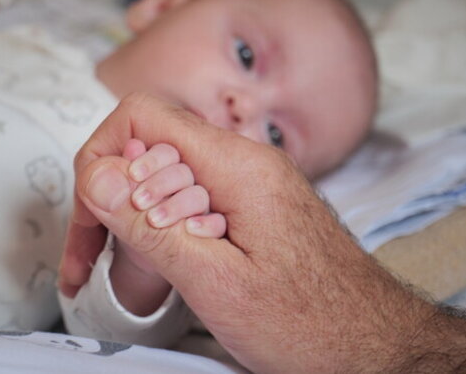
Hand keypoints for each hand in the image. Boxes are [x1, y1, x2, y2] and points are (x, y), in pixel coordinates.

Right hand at [59, 93, 465, 371]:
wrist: (377, 347)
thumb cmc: (310, 326)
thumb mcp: (216, 283)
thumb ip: (151, 225)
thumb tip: (97, 175)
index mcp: (236, 166)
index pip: (141, 118)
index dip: (100, 159)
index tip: (91, 218)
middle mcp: (242, 161)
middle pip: (146, 148)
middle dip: (105, 199)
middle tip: (88, 262)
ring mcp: (248, 181)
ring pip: (163, 174)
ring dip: (129, 216)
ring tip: (116, 269)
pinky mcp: (250, 204)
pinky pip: (187, 195)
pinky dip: (158, 226)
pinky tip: (156, 265)